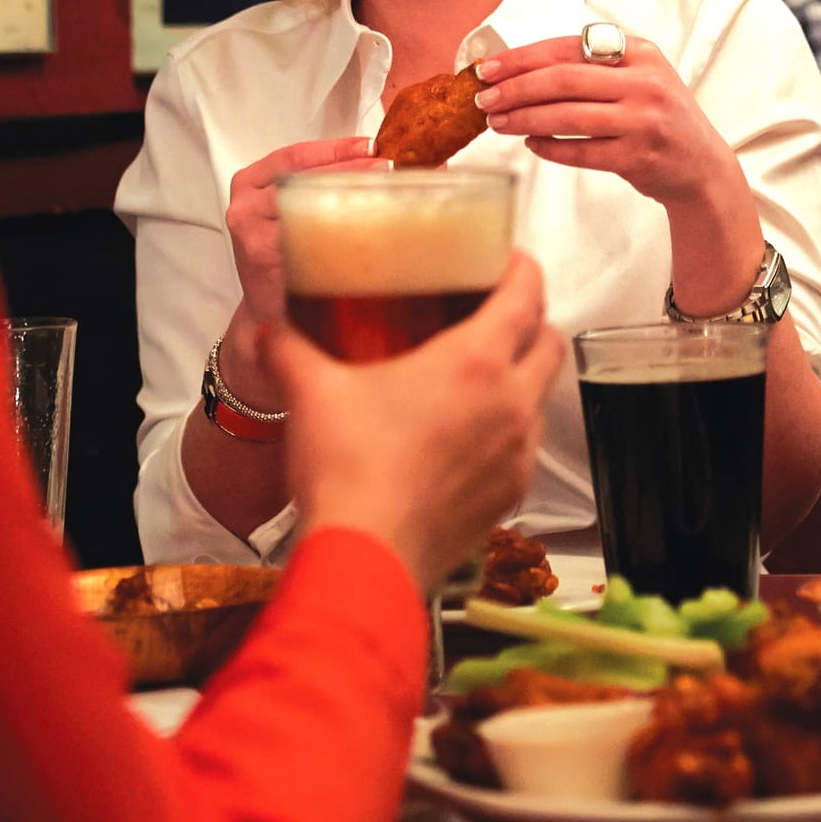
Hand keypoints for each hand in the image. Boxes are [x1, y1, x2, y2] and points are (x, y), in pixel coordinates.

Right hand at [224, 134, 375, 330]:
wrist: (267, 309)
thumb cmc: (282, 255)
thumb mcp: (286, 210)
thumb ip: (312, 185)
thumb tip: (370, 165)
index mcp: (250, 183)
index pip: (295, 155)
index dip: (334, 149)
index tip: (368, 146)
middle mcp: (246, 205)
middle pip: (302, 177)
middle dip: (348, 169)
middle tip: (384, 167)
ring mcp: (251, 233)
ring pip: (304, 205)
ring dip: (346, 196)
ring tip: (381, 191)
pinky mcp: (264, 259)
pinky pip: (306, 238)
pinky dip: (339, 231)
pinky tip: (365, 227)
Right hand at [272, 251, 563, 593]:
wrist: (364, 563)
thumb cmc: (348, 471)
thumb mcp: (311, 392)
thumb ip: (289, 346)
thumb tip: (270, 326)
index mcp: (476, 361)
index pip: (527, 293)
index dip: (520, 267)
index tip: (503, 258)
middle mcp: (511, 403)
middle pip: (550, 341)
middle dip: (531, 320)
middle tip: (493, 313)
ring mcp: (517, 454)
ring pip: (543, 397)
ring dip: (522, 378)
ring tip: (479, 376)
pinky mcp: (510, 497)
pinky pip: (526, 448)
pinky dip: (509, 431)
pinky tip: (468, 436)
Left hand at [475, 32, 739, 210]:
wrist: (701, 165)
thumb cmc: (657, 116)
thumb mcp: (640, 76)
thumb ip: (593, 67)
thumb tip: (521, 68)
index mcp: (641, 52)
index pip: (569, 48)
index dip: (523, 57)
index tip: (489, 67)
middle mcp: (645, 82)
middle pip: (564, 79)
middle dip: (516, 88)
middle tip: (484, 98)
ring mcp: (643, 120)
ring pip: (568, 116)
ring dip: (524, 118)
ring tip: (497, 123)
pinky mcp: (638, 157)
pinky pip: (581, 151)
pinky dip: (550, 148)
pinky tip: (531, 144)